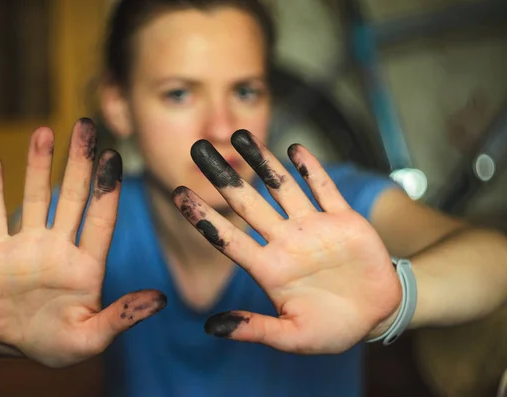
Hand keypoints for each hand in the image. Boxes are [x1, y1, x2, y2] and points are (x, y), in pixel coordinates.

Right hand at [0, 118, 165, 367]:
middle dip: (79, 163)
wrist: (16, 343)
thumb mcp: (92, 338)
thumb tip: (161, 300)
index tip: (114, 157)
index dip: (106, 189)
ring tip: (45, 132)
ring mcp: (27, 247)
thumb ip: (122, 316)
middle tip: (86, 127)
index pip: (100, 220)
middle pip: (71, 197)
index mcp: (87, 265)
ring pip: (34, 198)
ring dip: (38, 166)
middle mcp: (59, 247)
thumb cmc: (59, 342)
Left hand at [172, 129, 400, 353]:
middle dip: (223, 176)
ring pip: (283, 188)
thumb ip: (255, 329)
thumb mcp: (293, 337)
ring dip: (263, 161)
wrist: (377, 314)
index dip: (204, 217)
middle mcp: (286, 242)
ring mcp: (314, 227)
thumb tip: (211, 328)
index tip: (179, 195)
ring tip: (239, 135)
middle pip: (247, 203)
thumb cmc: (333, 330)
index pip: (229, 239)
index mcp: (270, 269)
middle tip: (197, 148)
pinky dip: (312, 170)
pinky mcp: (344, 220)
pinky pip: (325, 190)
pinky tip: (295, 149)